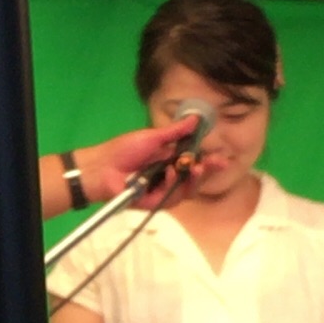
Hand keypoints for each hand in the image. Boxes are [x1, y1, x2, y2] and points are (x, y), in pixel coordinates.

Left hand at [84, 116, 210, 207]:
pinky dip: (173, 184)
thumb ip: (175, 132)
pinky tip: (171, 173)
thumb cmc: (124, 150)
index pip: (194, 164)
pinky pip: (171, 198)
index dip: (209, 162)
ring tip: (196, 167)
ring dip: (194, 179)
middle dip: (208, 171)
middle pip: (195, 180)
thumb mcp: (152, 137)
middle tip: (216, 162)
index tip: (221, 158)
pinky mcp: (154, 203)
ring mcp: (162, 192)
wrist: (102, 166)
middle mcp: (169, 178)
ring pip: (187, 191)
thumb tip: (196, 119)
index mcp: (169, 161)